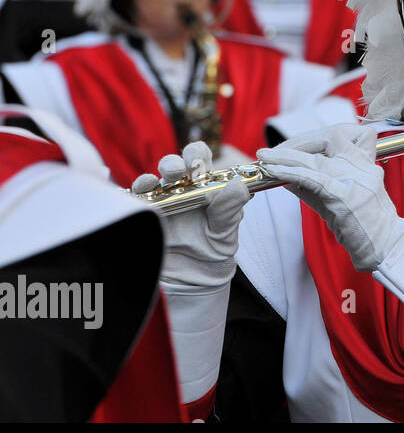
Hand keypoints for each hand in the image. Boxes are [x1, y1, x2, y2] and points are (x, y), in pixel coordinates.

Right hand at [132, 141, 247, 288]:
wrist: (195, 278)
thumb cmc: (214, 248)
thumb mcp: (226, 231)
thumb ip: (230, 209)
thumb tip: (238, 186)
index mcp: (204, 185)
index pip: (199, 158)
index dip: (198, 154)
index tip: (200, 163)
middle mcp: (180, 188)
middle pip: (174, 164)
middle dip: (176, 162)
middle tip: (182, 171)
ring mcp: (160, 200)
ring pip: (153, 178)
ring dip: (157, 176)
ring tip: (168, 179)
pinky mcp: (145, 214)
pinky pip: (137, 199)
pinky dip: (140, 191)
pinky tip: (145, 190)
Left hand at [255, 124, 403, 272]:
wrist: (386, 247)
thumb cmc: (365, 227)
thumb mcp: (343, 197)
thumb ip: (318, 183)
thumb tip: (287, 175)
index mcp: (366, 163)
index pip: (343, 133)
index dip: (314, 136)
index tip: (293, 145)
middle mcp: (363, 166)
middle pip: (329, 137)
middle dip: (297, 141)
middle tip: (274, 152)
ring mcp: (356, 179)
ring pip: (316, 158)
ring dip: (284, 156)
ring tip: (264, 157)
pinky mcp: (345, 196)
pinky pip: (312, 178)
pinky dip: (289, 172)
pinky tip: (273, 172)